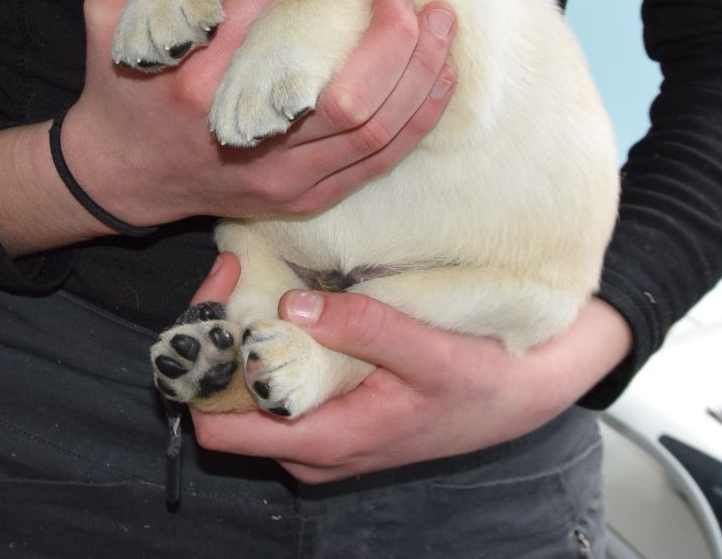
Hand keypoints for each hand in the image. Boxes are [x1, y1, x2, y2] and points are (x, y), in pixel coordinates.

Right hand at [0, 0, 456, 253]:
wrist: (123, 176)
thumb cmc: (122, 89)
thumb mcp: (106, 16)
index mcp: (192, 85)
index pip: (257, 20)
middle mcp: (243, 136)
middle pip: (342, 97)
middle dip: (392, 40)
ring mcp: (279, 175)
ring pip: (373, 132)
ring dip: (419, 75)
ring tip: (442, 24)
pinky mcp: (302, 195)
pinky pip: (377, 162)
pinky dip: (417, 119)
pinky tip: (439, 78)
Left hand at [189, 254, 633, 483]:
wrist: (518, 398)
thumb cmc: (479, 383)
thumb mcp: (430, 353)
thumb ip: (364, 328)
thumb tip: (291, 305)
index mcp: (326, 441)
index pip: (218, 422)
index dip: (203, 359)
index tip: (223, 291)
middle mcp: (311, 449)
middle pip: (223, 405)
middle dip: (217, 340)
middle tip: (234, 272)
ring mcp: (320, 435)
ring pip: (247, 396)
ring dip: (242, 339)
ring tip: (255, 279)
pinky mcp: (333, 416)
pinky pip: (277, 389)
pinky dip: (269, 345)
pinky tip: (287, 302)